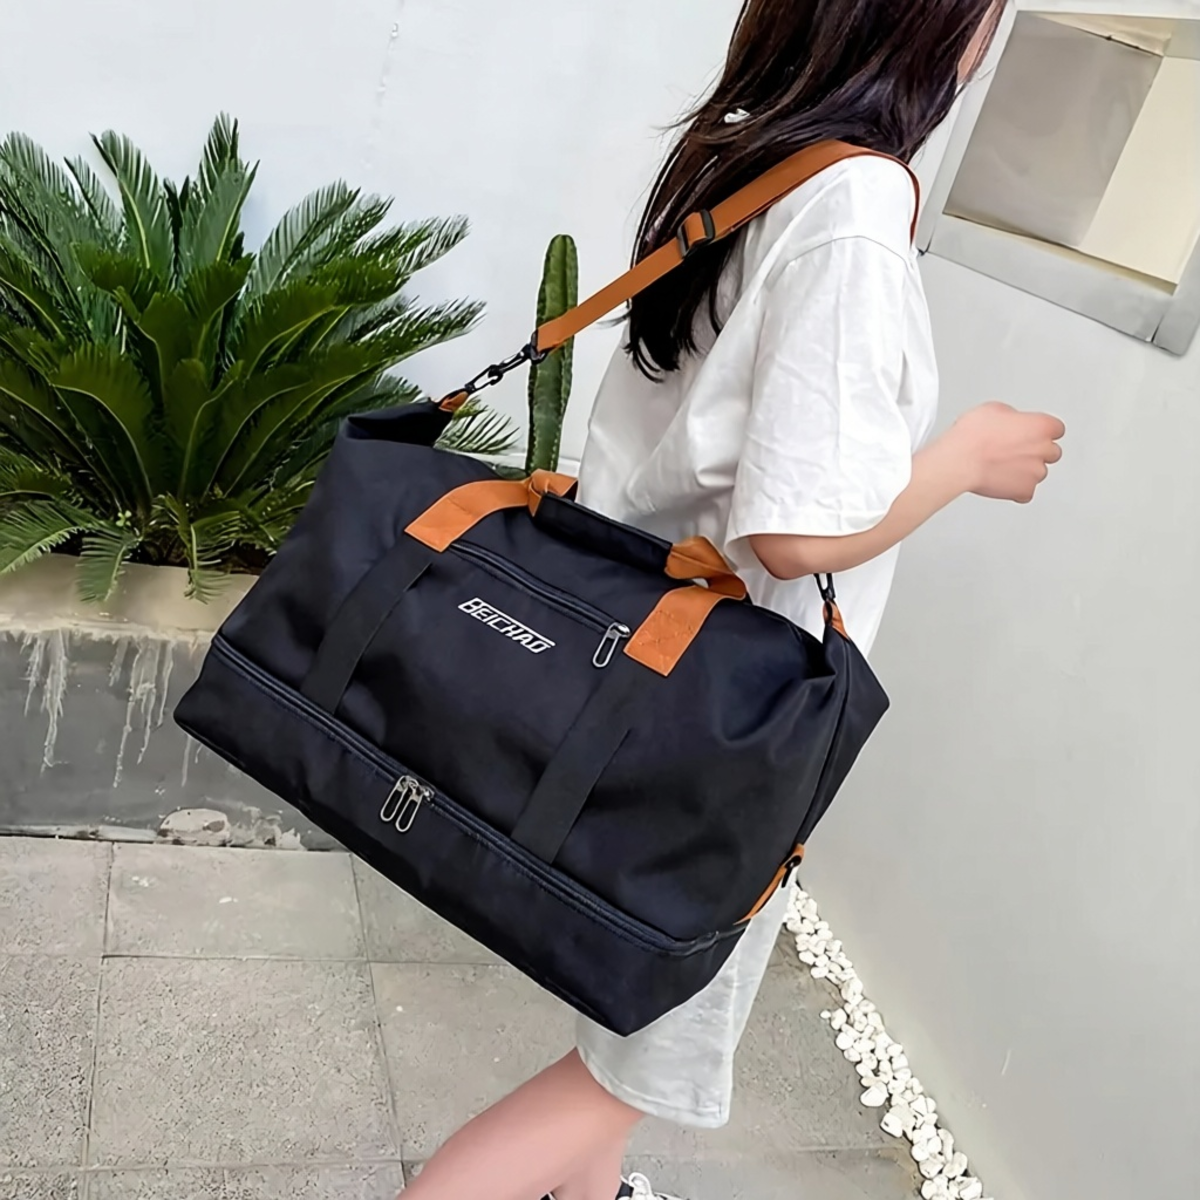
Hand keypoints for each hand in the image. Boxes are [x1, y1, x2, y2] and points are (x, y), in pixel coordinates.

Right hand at [945, 402, 1065, 503]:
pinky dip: (1017, 489)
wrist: (961, 460)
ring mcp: (1036, 472)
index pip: (1056, 429)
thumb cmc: (974, 435)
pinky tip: (1003, 481)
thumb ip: (1013, 417)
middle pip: (1052, 452)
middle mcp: (1044, 449)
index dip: (1042, 432)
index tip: (1032, 434)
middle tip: (1015, 450)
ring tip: (1003, 466)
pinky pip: (1026, 492)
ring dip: (1025, 470)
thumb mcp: (994, 409)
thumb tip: (1010, 422)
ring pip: (1038, 472)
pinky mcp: (1025, 491)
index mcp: (1042, 426)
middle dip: (1036, 452)